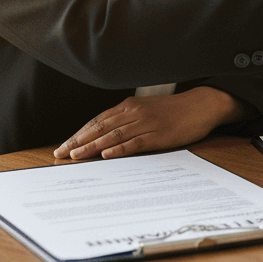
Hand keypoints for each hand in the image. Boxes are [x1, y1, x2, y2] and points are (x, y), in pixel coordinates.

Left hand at [53, 87, 247, 160]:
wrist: (202, 105)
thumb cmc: (174, 110)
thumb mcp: (147, 109)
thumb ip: (128, 119)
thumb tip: (105, 137)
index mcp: (130, 106)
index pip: (97, 121)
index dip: (79, 134)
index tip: (64, 145)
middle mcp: (135, 112)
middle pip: (100, 128)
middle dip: (78, 141)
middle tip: (61, 153)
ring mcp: (147, 123)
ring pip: (113, 135)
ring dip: (92, 146)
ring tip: (76, 156)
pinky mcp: (160, 135)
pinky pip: (136, 142)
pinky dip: (120, 149)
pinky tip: (107, 154)